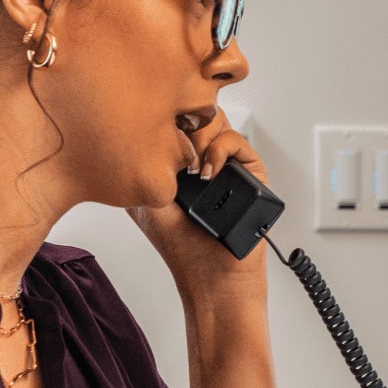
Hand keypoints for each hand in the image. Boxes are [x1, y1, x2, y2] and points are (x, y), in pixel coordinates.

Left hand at [129, 109, 269, 304]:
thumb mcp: (144, 199)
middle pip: (197, 112)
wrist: (211, 275)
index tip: (152, 126)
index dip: (163, 114)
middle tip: (173, 143)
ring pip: (218, 120)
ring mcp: (228, 163)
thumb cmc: (180, 245)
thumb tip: (136, 127)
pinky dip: (221, 150)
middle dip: (183, 120)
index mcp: (180, 160)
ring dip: (200, 135)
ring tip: (191, 165)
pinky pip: (238, 141)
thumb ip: (141, 163)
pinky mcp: (251, 173)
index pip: (174, 117)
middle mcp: (205, 157)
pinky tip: (208, 173)